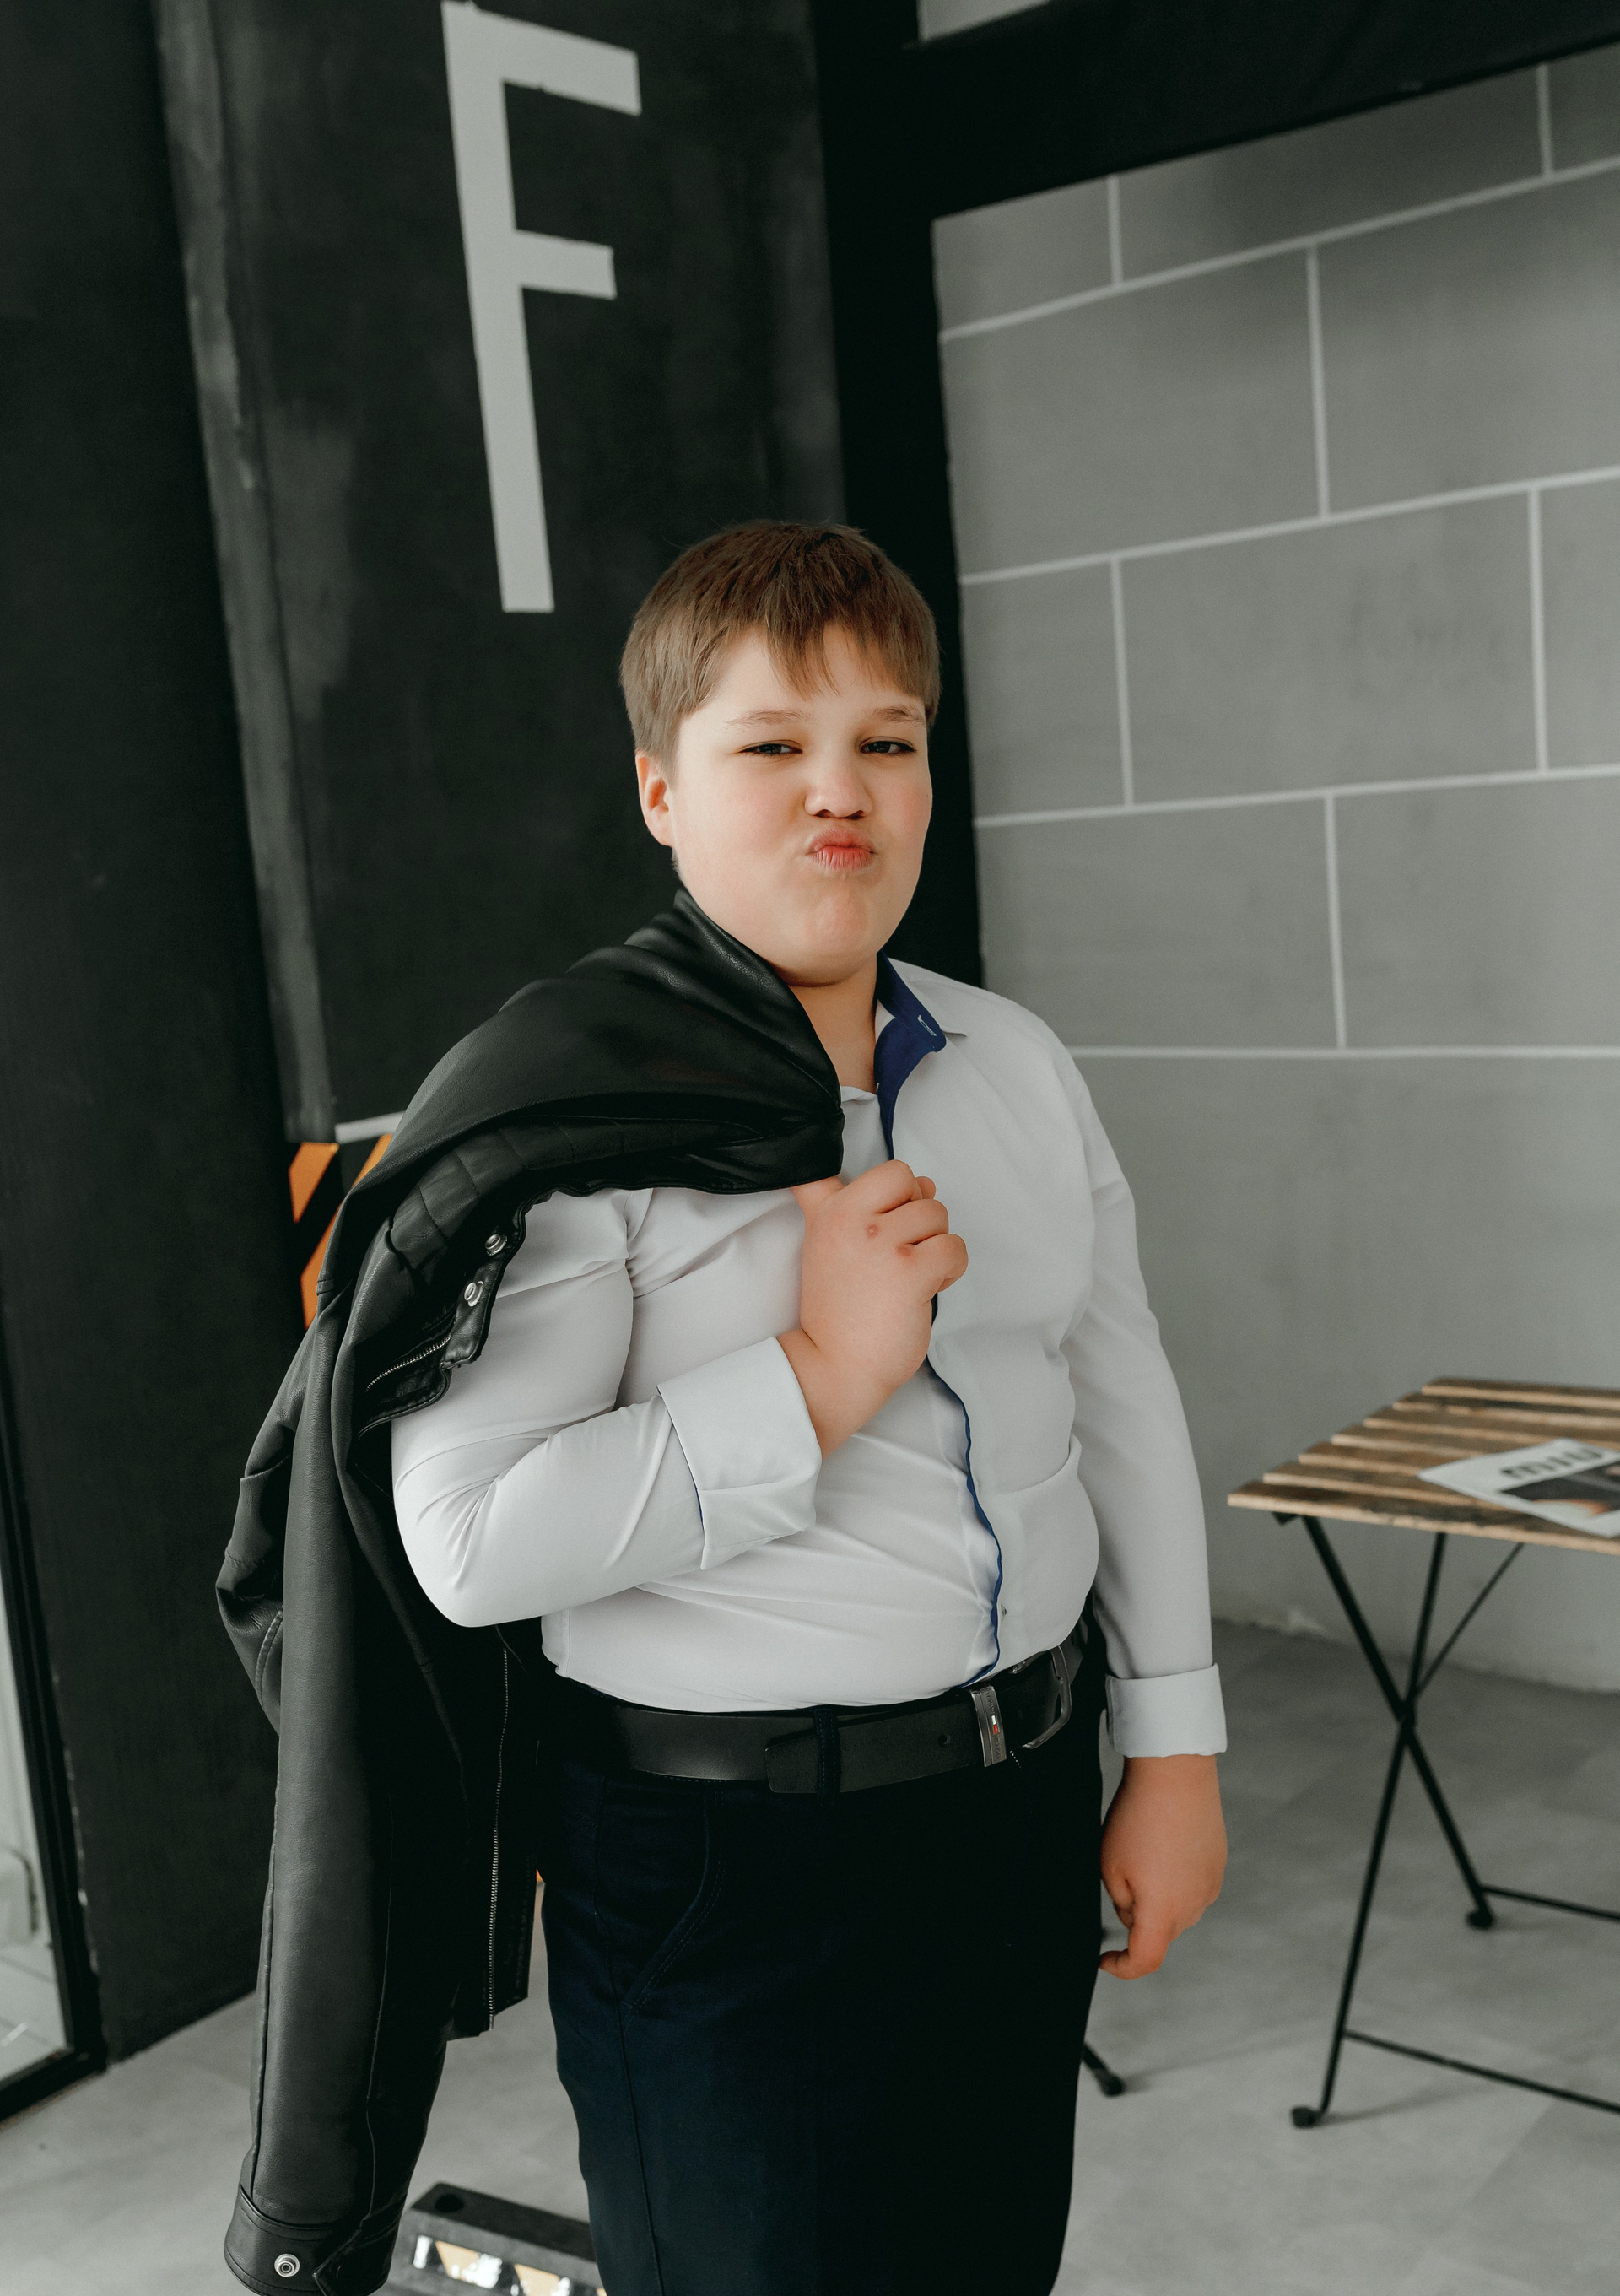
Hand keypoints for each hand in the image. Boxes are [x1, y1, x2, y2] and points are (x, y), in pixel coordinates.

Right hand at [778, 1161, 967, 1454]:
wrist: (834, 1365)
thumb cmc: (839, 1312)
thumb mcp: (828, 1246)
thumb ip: (857, 1207)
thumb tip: (922, 1182)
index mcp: (830, 1211)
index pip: (871, 1169)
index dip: (889, 1191)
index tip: (879, 1215)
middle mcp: (853, 1219)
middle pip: (912, 1182)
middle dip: (917, 1216)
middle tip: (898, 1256)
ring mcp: (882, 1243)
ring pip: (937, 1213)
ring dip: (934, 1244)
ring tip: (910, 1275)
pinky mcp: (910, 1270)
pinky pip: (954, 1247)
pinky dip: (951, 1269)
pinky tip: (927, 1288)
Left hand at [1098, 1754, 1225, 1977]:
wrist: (1175, 1775)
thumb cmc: (1138, 1817)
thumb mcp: (1110, 1865)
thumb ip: (1121, 1902)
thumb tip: (1136, 1911)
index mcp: (1162, 1913)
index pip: (1145, 1960)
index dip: (1123, 1967)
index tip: (1106, 1960)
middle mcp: (1192, 1906)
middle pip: (1160, 1933)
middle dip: (1136, 1917)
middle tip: (1121, 1874)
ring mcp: (1209, 1886)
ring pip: (1176, 1910)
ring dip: (1158, 1897)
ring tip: (1144, 1851)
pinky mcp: (1217, 1867)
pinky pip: (1191, 1888)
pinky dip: (1175, 1880)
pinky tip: (1164, 1847)